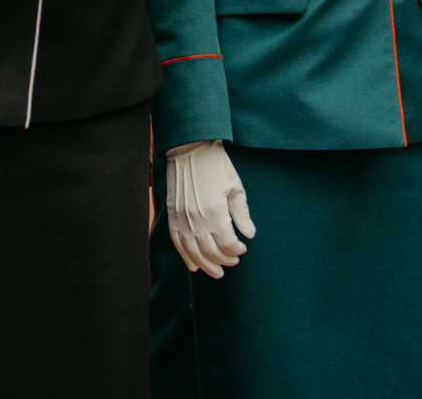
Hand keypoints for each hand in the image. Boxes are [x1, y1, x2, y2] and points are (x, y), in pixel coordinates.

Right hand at [166, 140, 254, 277]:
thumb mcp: (235, 187)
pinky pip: (178, 244)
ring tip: (217, 272)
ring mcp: (182, 219)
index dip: (237, 250)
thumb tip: (249, 235)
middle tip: (233, 262)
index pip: (228, 245)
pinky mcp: (172, 216)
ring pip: (194, 253)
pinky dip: (186, 257)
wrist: (190, 149)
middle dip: (225, 261)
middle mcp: (197, 219)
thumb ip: (241, 213)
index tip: (243, 248)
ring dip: (206, 265)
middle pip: (212, 252)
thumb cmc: (216, 166)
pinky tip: (194, 266)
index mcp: (216, 212)